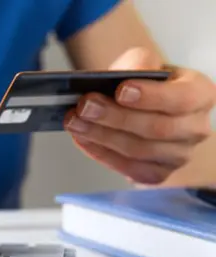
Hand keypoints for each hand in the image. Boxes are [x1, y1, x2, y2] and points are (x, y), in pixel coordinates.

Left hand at [64, 47, 215, 184]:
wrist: (138, 105)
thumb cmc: (143, 83)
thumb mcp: (143, 63)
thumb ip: (138, 63)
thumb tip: (120, 78)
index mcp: (200, 94)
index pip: (181, 98)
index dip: (150, 97)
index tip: (120, 90)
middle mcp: (195, 128)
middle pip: (157, 129)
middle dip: (115, 117)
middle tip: (85, 105)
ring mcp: (178, 156)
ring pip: (139, 151)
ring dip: (101, 136)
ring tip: (75, 121)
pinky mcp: (157, 173)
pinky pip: (128, 168)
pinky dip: (101, 153)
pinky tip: (82, 138)